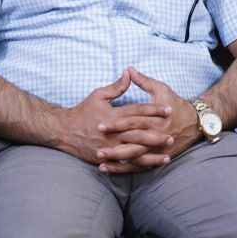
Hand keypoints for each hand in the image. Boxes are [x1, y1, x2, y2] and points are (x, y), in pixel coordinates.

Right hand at [56, 70, 175, 172]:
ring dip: (152, 151)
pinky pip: (126, 163)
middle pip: (139, 132)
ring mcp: (109, 147)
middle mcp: (112, 132)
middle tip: (173, 132)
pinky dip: (141, 164)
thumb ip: (116, 87)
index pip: (137, 111)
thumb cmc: (83, 112)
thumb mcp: (98, 95)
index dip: (153, 109)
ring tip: (167, 150)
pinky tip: (153, 164)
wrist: (64, 131)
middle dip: (157, 133)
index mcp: (112, 115)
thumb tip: (129, 73)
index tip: (169, 109)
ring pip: (135, 150)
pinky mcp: (107, 158)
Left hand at [94, 68, 200, 174]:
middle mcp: (156, 135)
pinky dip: (125, 169)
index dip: (116, 123)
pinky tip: (110, 170)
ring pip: (135, 157)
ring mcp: (157, 148)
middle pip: (132, 142)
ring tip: (100, 162)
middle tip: (96, 148)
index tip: (99, 124)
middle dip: (114, 146)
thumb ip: (143, 81)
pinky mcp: (158, 157)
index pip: (132, 121)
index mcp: (154, 118)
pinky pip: (140, 166)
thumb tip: (128, 69)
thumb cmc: (176, 104)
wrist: (196, 122)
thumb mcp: (161, 89)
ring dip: (118, 161)